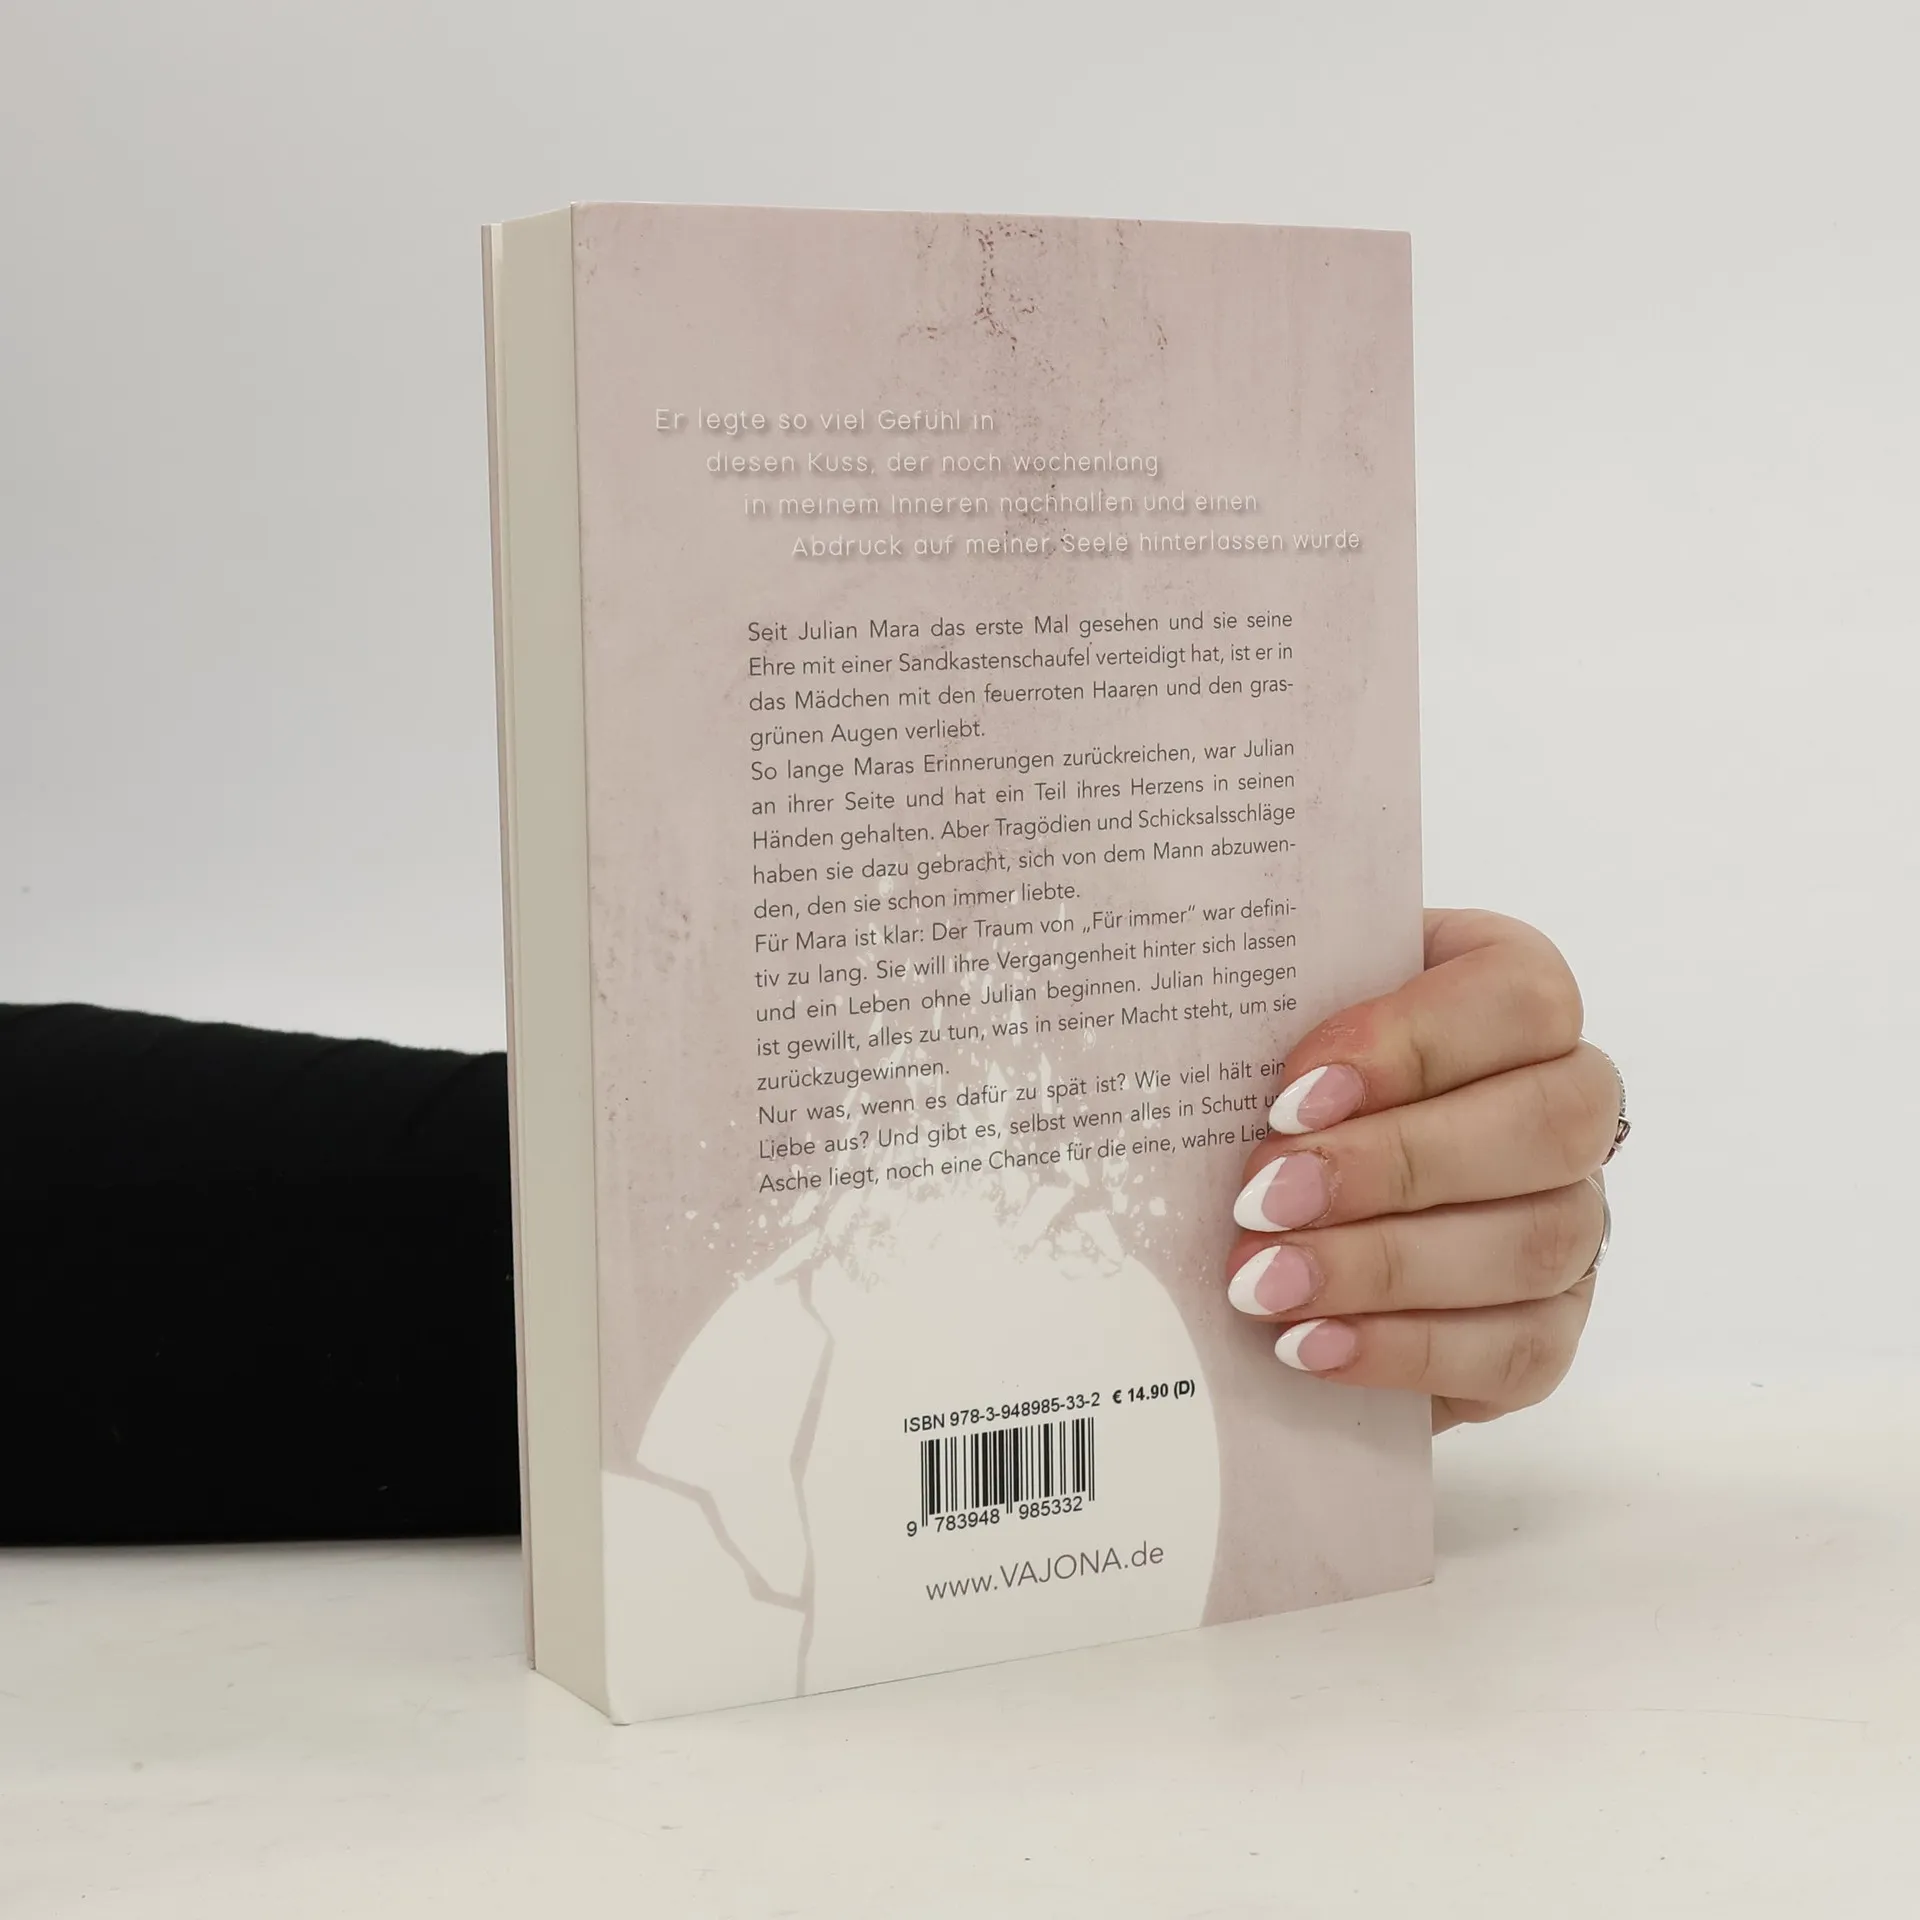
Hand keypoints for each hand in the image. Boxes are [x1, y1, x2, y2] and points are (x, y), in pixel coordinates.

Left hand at [1224, 909, 1618, 1430]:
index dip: (1412, 1043)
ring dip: (1383, 1268)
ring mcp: (1575, 1220)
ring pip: (1537, 1243)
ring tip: (1261, 1283)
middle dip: (1392, 1165)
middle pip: (1548, 1125)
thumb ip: (1268, 1008)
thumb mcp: (1280, 1018)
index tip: (1289, 1095)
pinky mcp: (1550, 1328)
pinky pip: (1519, 1353)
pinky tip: (1308, 1346)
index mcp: (1511, 998)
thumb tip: (1193, 1033)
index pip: (1520, 997)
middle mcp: (1571, 1104)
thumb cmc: (1288, 1083)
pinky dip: (1404, 1352)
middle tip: (1261, 1198)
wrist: (1291, 1196)